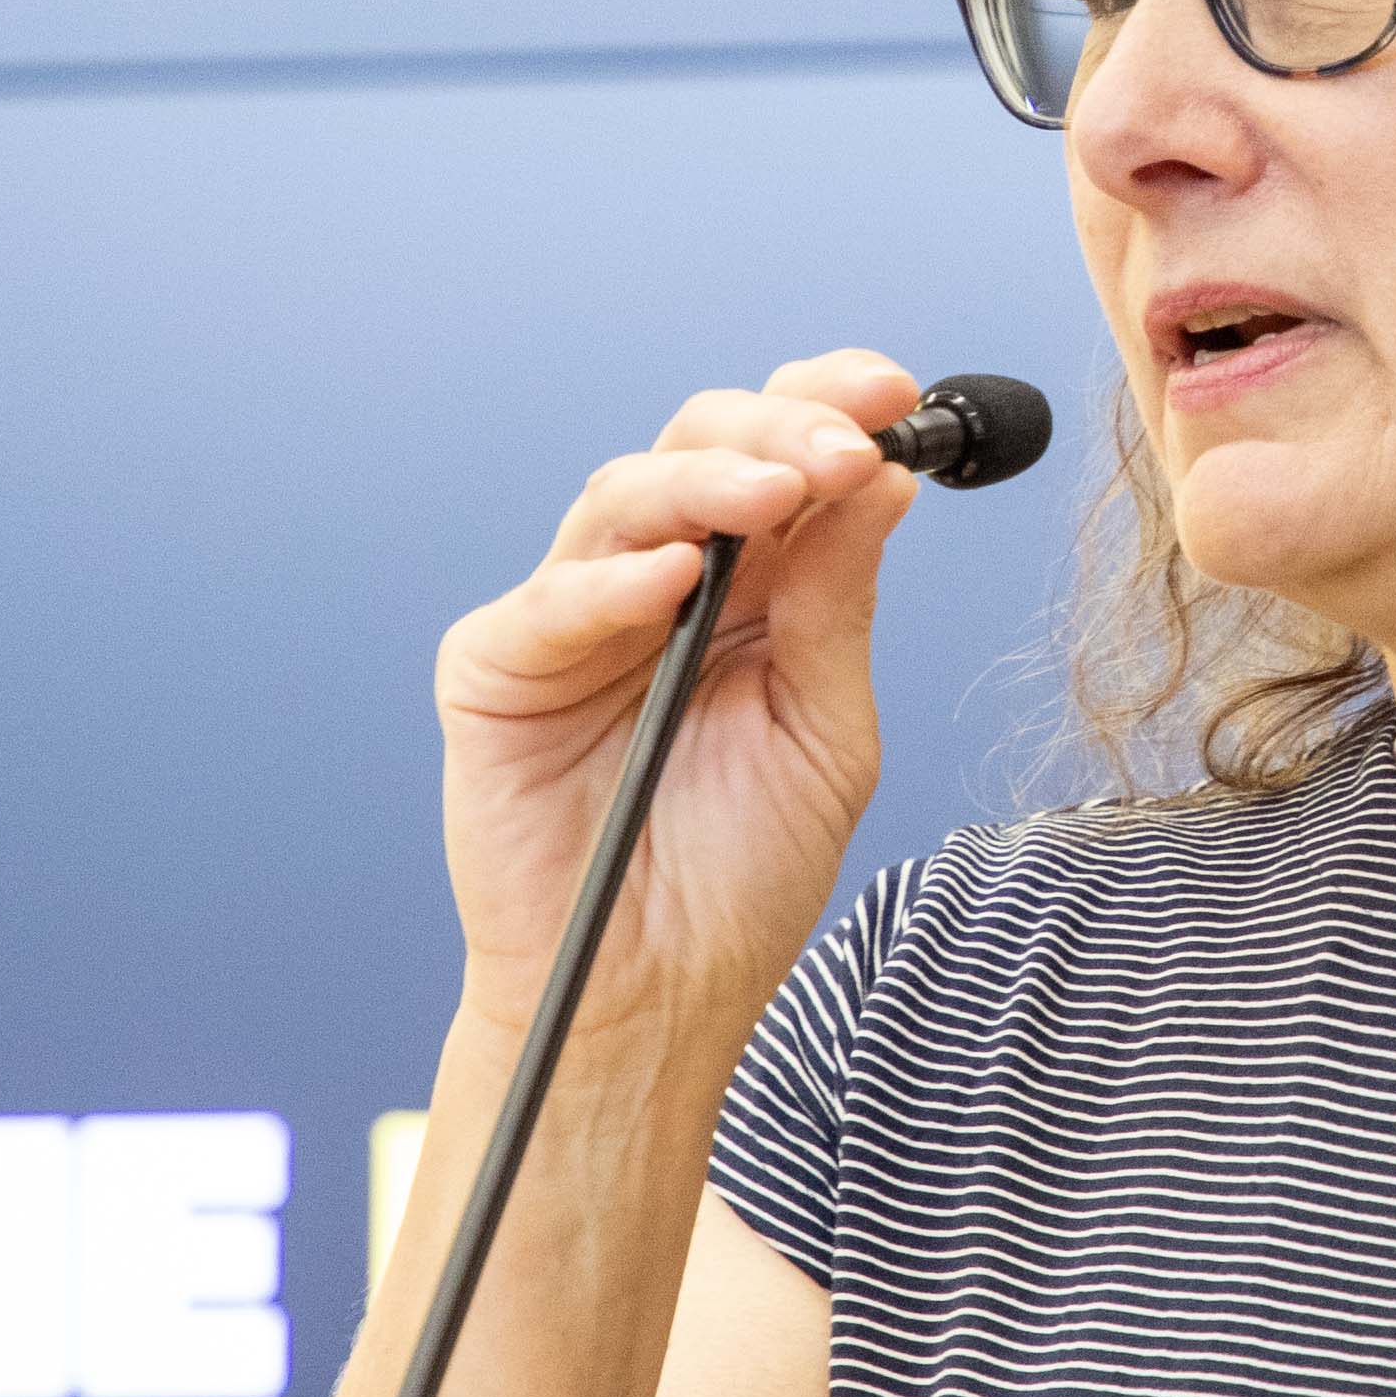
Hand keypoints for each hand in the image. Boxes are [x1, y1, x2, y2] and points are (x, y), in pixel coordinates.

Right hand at [428, 353, 928, 1042]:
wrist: (657, 1001)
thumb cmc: (740, 878)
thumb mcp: (826, 732)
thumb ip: (841, 606)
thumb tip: (883, 476)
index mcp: (751, 585)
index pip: (782, 454)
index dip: (832, 406)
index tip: (900, 395)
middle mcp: (659, 580)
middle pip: (699, 448)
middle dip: (779, 431)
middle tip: (846, 448)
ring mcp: (572, 618)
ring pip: (622, 499)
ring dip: (708, 484)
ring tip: (779, 493)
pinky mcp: (495, 672)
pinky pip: (546, 605)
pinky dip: (610, 585)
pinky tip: (676, 578)